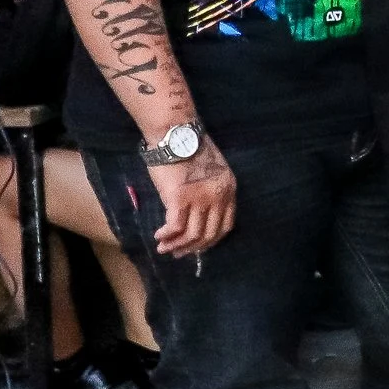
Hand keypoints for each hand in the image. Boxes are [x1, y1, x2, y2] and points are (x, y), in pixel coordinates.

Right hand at [147, 133, 235, 257]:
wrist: (175, 134)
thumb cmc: (189, 150)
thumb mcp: (212, 171)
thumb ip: (210, 191)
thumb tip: (198, 215)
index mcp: (229, 190)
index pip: (225, 226)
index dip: (210, 241)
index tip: (197, 247)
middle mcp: (218, 197)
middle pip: (209, 234)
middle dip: (193, 248)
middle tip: (178, 253)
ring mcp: (200, 198)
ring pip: (192, 234)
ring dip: (177, 245)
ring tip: (164, 247)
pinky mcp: (180, 198)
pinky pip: (175, 226)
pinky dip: (167, 235)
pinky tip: (159, 236)